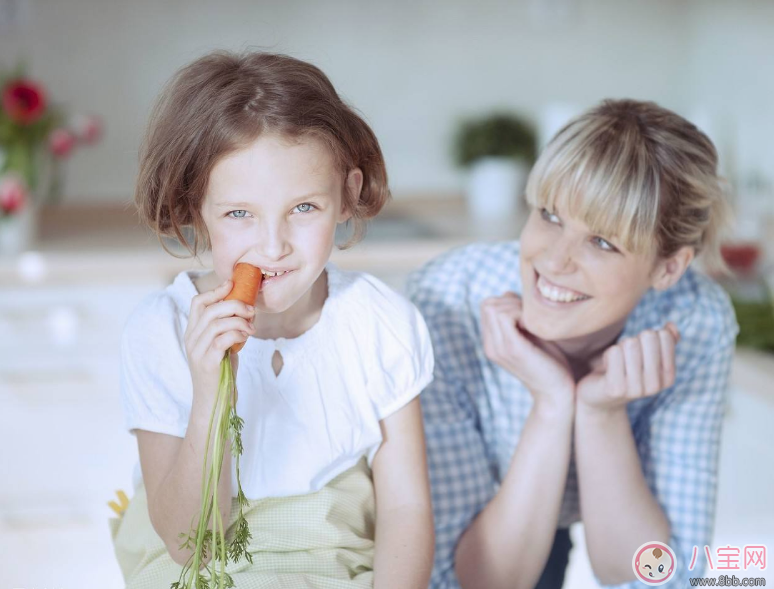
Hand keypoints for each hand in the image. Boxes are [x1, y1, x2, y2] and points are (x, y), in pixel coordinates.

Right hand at [184, 279, 255, 408]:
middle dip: (234, 304)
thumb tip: (245, 310)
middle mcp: (191, 340)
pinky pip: (222, 340)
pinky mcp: (207, 363)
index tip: (232, 284)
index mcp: (192, 333)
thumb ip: (227, 329)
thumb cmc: (221, 372)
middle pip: (209, 310)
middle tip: (251, 310)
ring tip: (252, 328)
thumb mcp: (222, 346)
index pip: (197, 303)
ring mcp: (197, 351)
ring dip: (239, 321)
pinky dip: (237, 334)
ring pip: (216, 323)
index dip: (215, 291)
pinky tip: (246, 338)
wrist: (214, 402)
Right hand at [480, 292, 574, 416]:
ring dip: (517, 307)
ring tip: (534, 322)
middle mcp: (490, 346)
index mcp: (492, 343)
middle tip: (532, 317)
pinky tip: (536, 327)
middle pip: (488, 304)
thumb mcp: (531, 336)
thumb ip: (518, 318)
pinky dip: (521, 313)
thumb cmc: (550, 364)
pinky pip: (505, 316)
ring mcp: (498, 348)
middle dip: (511, 301)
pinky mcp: (511, 349)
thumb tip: (509, 294)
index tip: (529, 315)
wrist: (557, 395)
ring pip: (494, 307)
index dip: (509, 301)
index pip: (488, 306)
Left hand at [576, 323, 679, 414]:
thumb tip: (670, 326)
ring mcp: (636, 389)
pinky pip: (614, 353)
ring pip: (629, 344)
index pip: (664, 336)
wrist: (601, 398)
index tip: (640, 352)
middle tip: (625, 357)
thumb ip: (664, 341)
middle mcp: (655, 385)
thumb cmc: (625, 371)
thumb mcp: (647, 357)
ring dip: (619, 349)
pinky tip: (607, 370)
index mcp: (668, 376)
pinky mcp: (615, 388)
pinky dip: (608, 355)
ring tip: (616, 364)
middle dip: (633, 340)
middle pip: (648, 337)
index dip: (647, 337)